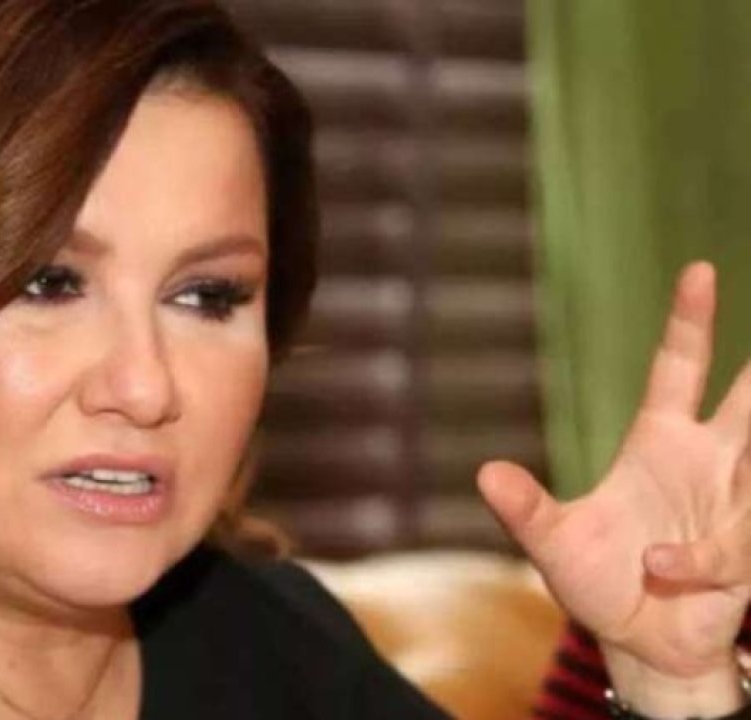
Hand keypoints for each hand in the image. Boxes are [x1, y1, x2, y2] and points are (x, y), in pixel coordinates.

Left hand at [478, 262, 750, 682]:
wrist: (641, 645)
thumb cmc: (600, 583)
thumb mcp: (555, 544)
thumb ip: (527, 510)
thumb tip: (486, 474)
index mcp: (662, 441)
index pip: (681, 368)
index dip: (692, 322)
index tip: (700, 269)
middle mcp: (710, 460)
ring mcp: (739, 501)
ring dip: (730, 498)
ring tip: (662, 542)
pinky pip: (736, 541)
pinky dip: (697, 560)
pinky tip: (664, 572)